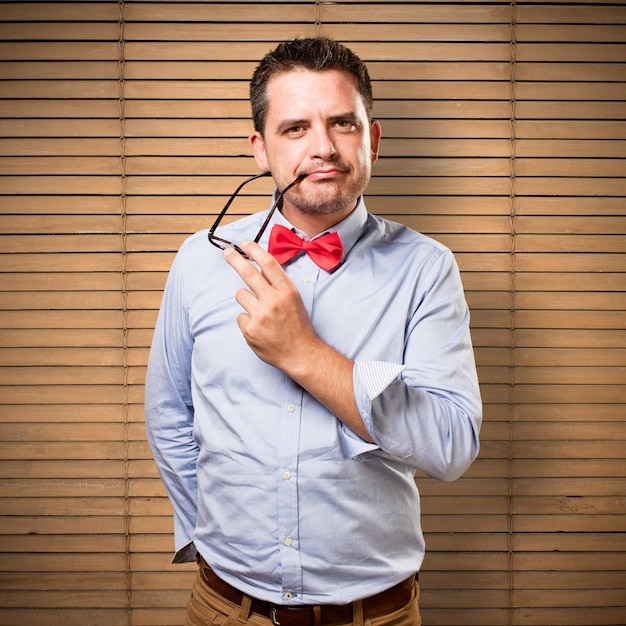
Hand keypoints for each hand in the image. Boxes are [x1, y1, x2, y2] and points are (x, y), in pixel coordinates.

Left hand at [223, 240, 372, 441]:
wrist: (300, 353)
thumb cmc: (298, 325)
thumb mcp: (294, 299)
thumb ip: (277, 284)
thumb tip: (259, 267)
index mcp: (287, 291)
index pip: (268, 263)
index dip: (254, 250)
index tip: (244, 243)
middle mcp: (273, 300)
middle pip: (248, 273)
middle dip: (235, 260)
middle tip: (227, 253)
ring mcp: (260, 315)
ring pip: (241, 295)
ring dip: (247, 300)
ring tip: (261, 313)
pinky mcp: (250, 329)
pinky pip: (240, 316)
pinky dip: (247, 320)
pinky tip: (260, 328)